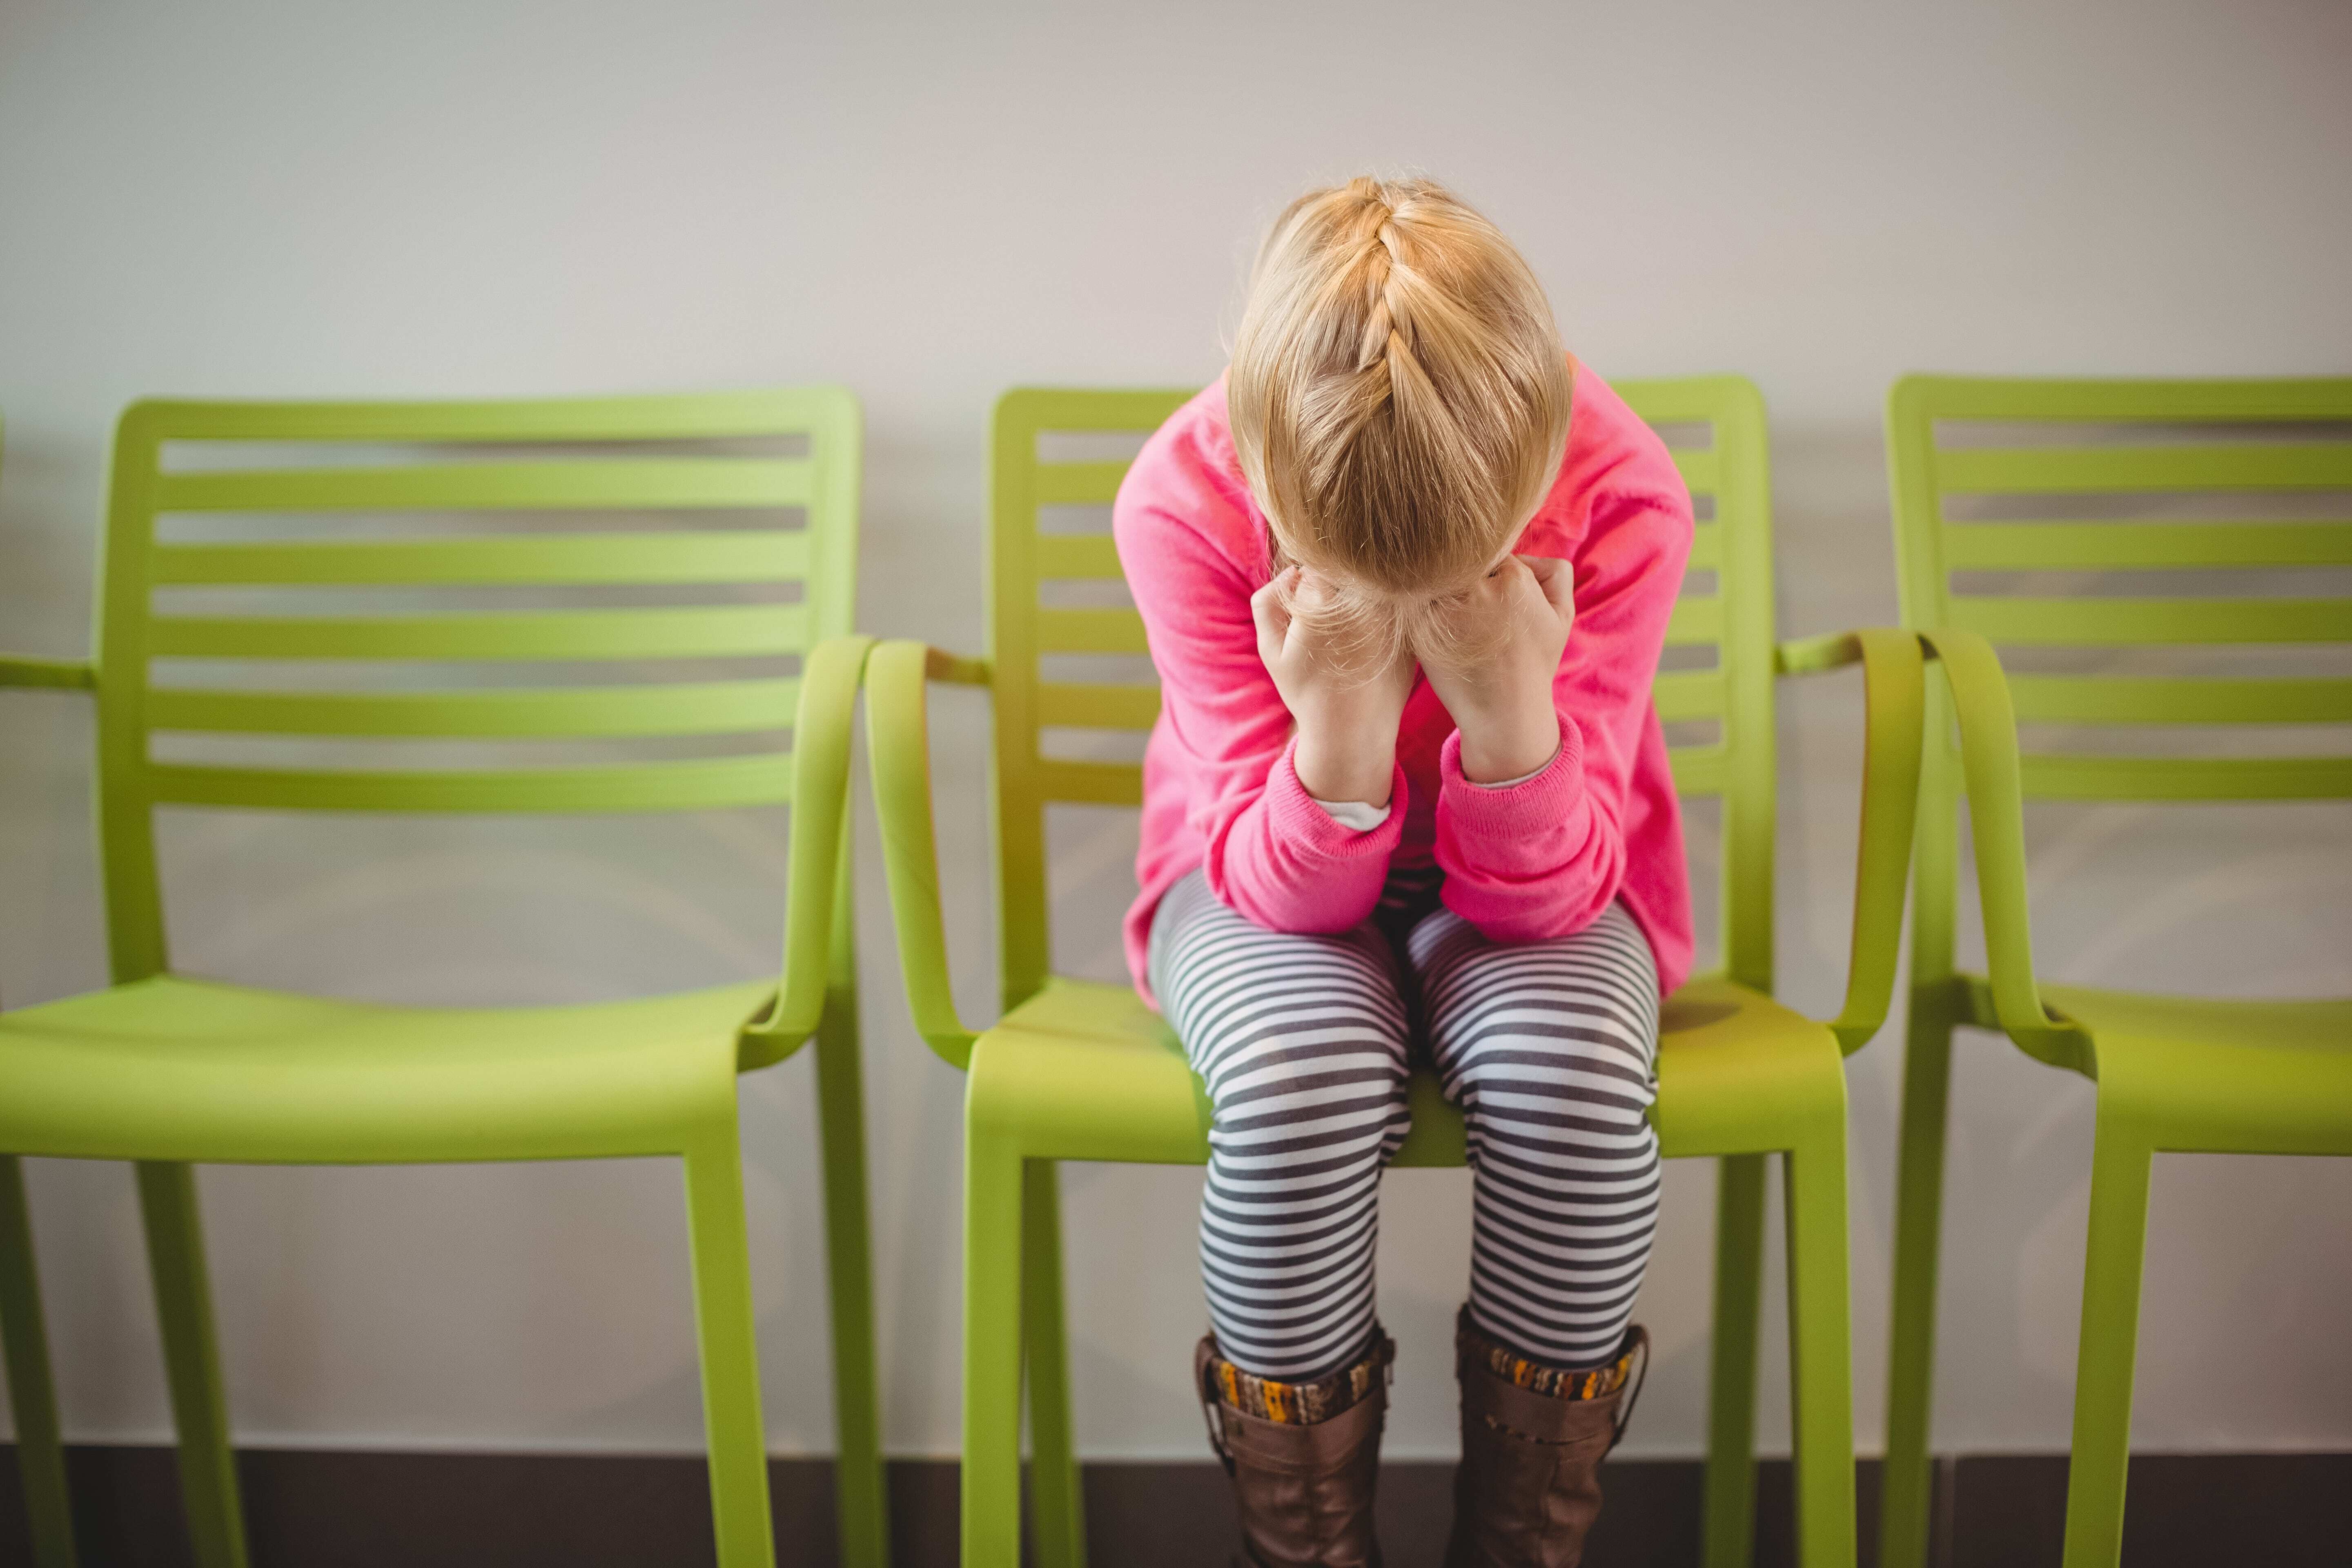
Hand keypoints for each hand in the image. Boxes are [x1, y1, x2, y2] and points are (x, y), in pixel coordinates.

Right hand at [1252, 567, 1417, 806]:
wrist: (1352, 733)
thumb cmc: (1306, 693)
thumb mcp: (1271, 652)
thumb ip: (1267, 603)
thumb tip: (1291, 571)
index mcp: (1323, 604)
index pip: (1316, 567)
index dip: (1308, 589)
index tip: (1309, 616)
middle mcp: (1361, 603)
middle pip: (1346, 574)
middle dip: (1334, 594)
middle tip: (1329, 630)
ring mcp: (1390, 615)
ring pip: (1371, 587)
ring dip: (1360, 603)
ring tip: (1350, 641)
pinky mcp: (1409, 630)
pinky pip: (1392, 607)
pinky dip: (1381, 619)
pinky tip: (1369, 649)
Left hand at [1419, 555, 1572, 783]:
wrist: (1505, 713)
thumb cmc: (1534, 663)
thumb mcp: (1561, 614)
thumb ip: (1554, 572)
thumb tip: (1522, 550)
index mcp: (1514, 579)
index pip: (1492, 551)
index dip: (1492, 572)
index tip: (1493, 597)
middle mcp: (1478, 589)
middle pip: (1463, 560)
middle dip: (1467, 578)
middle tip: (1473, 609)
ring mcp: (1445, 606)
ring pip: (1438, 575)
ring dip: (1443, 590)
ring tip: (1458, 620)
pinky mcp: (1420, 626)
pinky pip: (1416, 599)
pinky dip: (1423, 606)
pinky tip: (1440, 628)